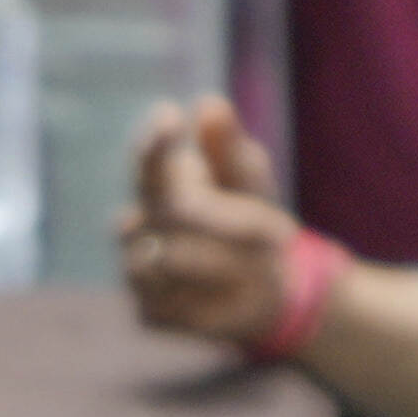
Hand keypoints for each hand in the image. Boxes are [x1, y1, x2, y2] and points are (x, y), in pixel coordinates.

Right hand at [117, 98, 307, 350]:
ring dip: (230, 261)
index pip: (147, 160)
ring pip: (174, 260)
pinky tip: (235, 295)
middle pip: (170, 212)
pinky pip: (182, 304)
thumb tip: (210, 104)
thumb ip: (230, 148)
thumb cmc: (253, 221)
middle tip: (282, 232)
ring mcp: (136, 270)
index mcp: (159, 184)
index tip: (170, 117)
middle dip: (232, 220)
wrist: (266, 291)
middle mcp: (136, 224)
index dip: (155, 143)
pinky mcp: (149, 312)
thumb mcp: (252, 181)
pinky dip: (220, 299)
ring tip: (263, 265)